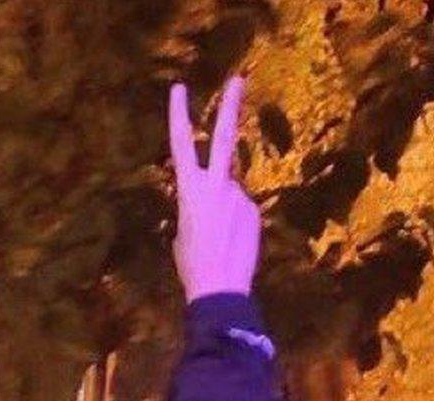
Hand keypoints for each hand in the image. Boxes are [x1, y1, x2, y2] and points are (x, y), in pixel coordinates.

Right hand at [169, 76, 260, 301]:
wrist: (220, 287)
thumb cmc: (191, 264)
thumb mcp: (182, 230)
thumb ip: (194, 206)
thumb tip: (210, 199)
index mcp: (189, 189)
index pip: (181, 145)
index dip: (178, 116)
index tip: (179, 88)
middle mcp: (217, 185)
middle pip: (225, 137)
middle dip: (231, 106)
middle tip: (239, 79)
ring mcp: (240, 196)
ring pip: (231, 189)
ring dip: (224, 208)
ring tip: (218, 239)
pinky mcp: (254, 210)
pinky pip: (241, 209)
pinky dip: (235, 222)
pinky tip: (231, 243)